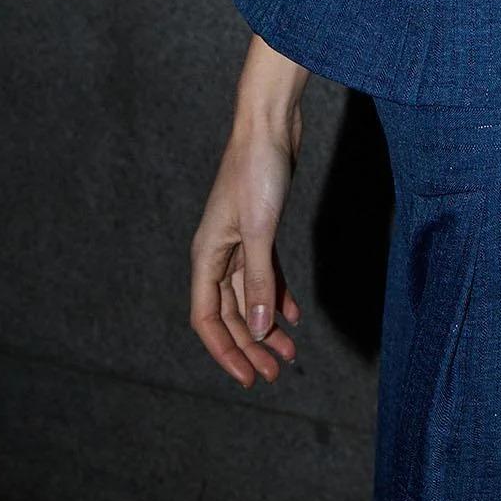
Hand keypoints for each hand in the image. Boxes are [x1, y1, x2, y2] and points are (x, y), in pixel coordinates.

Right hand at [189, 119, 303, 387]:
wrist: (270, 123)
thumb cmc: (257, 170)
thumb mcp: (260, 230)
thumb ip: (259, 280)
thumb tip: (261, 330)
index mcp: (206, 256)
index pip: (208, 318)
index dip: (226, 351)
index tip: (248, 377)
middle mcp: (218, 252)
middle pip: (231, 313)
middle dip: (251, 346)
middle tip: (275, 373)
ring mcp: (239, 241)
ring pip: (250, 296)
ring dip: (267, 325)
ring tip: (289, 353)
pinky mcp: (260, 228)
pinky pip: (264, 274)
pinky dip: (277, 295)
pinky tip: (293, 315)